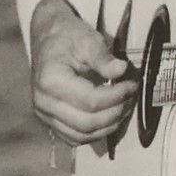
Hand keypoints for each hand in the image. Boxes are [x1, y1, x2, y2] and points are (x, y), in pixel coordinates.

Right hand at [30, 0, 135, 147]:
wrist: (49, 39)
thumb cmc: (68, 37)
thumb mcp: (87, 39)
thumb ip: (104, 57)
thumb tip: (122, 70)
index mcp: (50, 81)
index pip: (90, 101)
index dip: (117, 96)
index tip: (133, 83)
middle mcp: (43, 102)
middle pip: (87, 123)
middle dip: (117, 112)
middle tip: (132, 94)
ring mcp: (45, 115)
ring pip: (82, 135)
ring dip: (110, 125)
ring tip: (126, 105)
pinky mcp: (51, 122)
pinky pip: (75, 138)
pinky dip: (97, 132)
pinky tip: (112, 117)